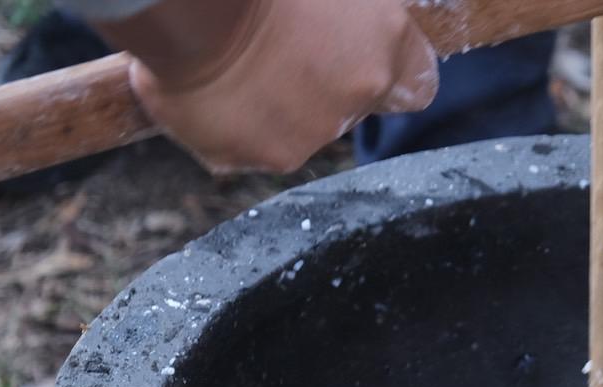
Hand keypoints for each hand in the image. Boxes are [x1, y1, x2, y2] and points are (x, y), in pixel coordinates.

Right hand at [98, 0, 438, 173]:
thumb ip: (355, 12)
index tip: (367, 60)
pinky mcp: (265, 156)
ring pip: (304, 128)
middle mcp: (357, 94)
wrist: (186, 6)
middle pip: (354, 106)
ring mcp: (312, 133)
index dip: (391, 72)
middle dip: (327, 84)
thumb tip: (352, 25)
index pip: (416, 84)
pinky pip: (255, 144)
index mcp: (385, 41)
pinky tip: (210, 87)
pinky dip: (237, 124)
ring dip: (280, 104)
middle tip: (283, 49)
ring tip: (236, 63)